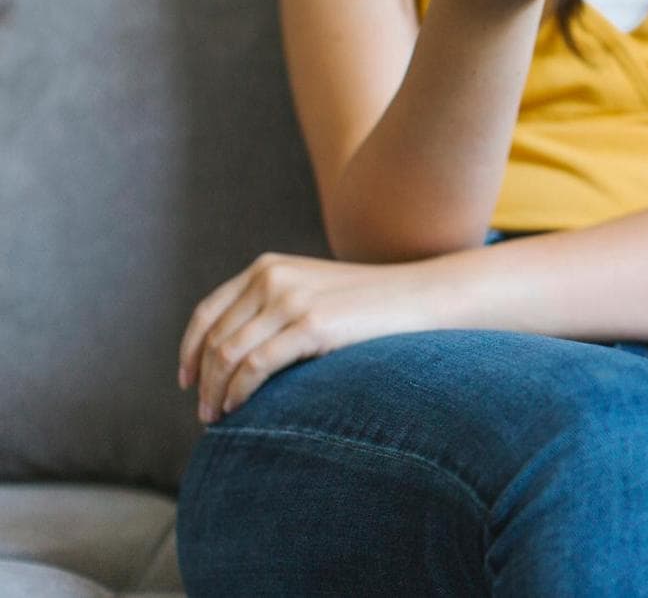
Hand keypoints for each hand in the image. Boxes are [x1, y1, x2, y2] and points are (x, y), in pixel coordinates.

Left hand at [177, 253, 448, 423]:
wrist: (422, 298)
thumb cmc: (371, 307)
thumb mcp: (314, 294)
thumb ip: (276, 308)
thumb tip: (236, 354)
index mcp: (268, 267)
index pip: (208, 312)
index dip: (189, 350)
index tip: (186, 381)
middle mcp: (272, 278)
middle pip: (214, 339)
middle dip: (203, 381)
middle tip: (204, 413)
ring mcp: (291, 300)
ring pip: (227, 355)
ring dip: (215, 392)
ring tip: (217, 418)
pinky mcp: (311, 325)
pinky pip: (254, 366)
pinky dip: (238, 392)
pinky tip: (238, 409)